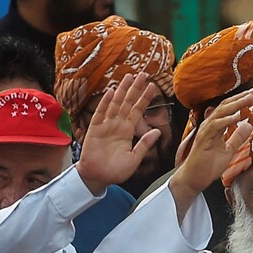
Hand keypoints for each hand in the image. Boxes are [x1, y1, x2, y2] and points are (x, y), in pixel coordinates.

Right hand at [76, 73, 159, 194]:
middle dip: (135, 89)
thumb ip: (144, 144)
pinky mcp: (95, 129)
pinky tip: (112, 92)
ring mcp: (106, 126)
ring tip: (129, 77)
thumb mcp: (135, 158)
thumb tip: (157, 131)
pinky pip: (101, 114)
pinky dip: (106, 103)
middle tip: (142, 74)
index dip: (144, 98)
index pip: (138, 111)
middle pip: (128, 103)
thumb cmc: (115, 171)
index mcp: (128, 131)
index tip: (152, 86)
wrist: (98, 178)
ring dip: (122, 91)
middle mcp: (117, 125)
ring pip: (115, 104)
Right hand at [170, 88, 252, 221]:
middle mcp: (210, 125)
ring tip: (249, 99)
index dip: (241, 100)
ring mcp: (206, 131)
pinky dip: (226, 120)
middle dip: (240, 98)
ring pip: (221, 112)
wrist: (195, 178)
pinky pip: (215, 126)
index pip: (229, 109)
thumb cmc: (208, 165)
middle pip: (226, 106)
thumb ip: (237, 137)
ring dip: (236, 104)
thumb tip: (249, 125)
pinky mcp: (204, 139)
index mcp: (216, 126)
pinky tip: (237, 116)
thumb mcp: (229, 150)